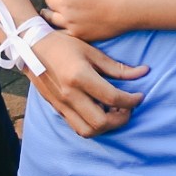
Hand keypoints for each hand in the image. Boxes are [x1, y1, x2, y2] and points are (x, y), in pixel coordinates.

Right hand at [24, 30, 147, 137]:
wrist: (31, 48)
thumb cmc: (64, 45)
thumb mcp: (92, 51)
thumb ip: (117, 67)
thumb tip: (144, 72)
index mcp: (80, 77)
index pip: (112, 98)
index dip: (131, 101)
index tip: (139, 96)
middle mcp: (70, 95)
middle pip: (100, 123)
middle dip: (121, 119)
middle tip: (128, 108)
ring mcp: (61, 105)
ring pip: (87, 131)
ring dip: (106, 127)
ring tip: (115, 112)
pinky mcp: (57, 109)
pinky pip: (77, 126)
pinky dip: (92, 125)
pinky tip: (100, 112)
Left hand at [44, 0, 139, 41]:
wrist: (129, 8)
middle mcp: (66, 7)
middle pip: (50, 0)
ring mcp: (72, 22)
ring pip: (52, 17)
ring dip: (49, 12)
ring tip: (48, 10)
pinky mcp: (79, 33)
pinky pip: (63, 32)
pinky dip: (58, 27)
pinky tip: (60, 25)